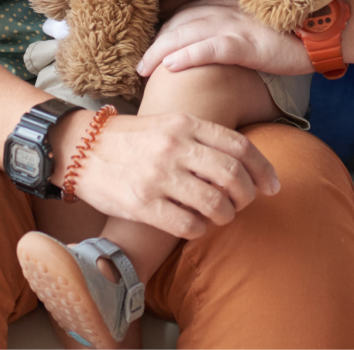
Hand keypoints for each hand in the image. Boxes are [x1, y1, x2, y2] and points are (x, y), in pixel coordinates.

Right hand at [47, 106, 280, 239]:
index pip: (239, 146)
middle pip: (232, 175)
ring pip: (214, 203)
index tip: (273, 186)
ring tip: (220, 216)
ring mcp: (158, 176)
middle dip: (247, 195)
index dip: (263, 168)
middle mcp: (175, 147)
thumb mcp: (168, 123)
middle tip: (244, 203)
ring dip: (225, 215)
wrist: (80, 147)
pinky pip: (187, 225)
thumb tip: (242, 163)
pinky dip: (200, 230)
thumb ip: (202, 138)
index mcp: (185, 123)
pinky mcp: (142, 204)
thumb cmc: (131, 138)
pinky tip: (196, 225)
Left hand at [138, 0, 313, 78]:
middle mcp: (228, 9)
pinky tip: (170, 67)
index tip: (150, 46)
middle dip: (155, 42)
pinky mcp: (248, 42)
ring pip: (187, 33)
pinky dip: (187, 56)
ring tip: (143, 69)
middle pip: (180, 22)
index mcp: (230, 4)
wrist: (328, 28)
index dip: (166, 29)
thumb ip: (239, 28)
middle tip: (138, 65)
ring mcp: (237, 24)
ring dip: (161, 51)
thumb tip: (222, 45)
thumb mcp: (262, 24)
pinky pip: (211, 48)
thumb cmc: (298, 30)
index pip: (187, 12)